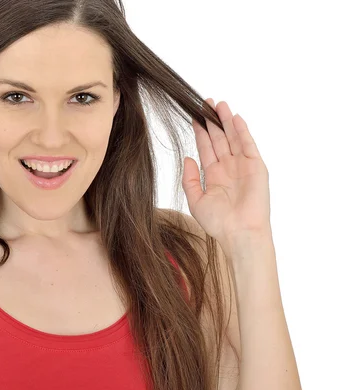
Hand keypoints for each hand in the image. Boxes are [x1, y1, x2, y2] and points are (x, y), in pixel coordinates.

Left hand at [182, 98, 270, 255]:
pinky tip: (235, 118)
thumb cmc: (219, 222)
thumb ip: (190, 179)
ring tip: (218, 104)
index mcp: (213, 175)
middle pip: (218, 138)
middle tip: (204, 102)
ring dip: (225, 121)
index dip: (200, 132)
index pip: (205, 148)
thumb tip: (188, 157)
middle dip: (212, 120)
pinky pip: (248, 145)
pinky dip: (242, 131)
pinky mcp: (256, 167)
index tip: (194, 116)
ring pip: (232, 137)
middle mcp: (228, 168)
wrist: (239, 233)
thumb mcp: (196, 200)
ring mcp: (242, 166)